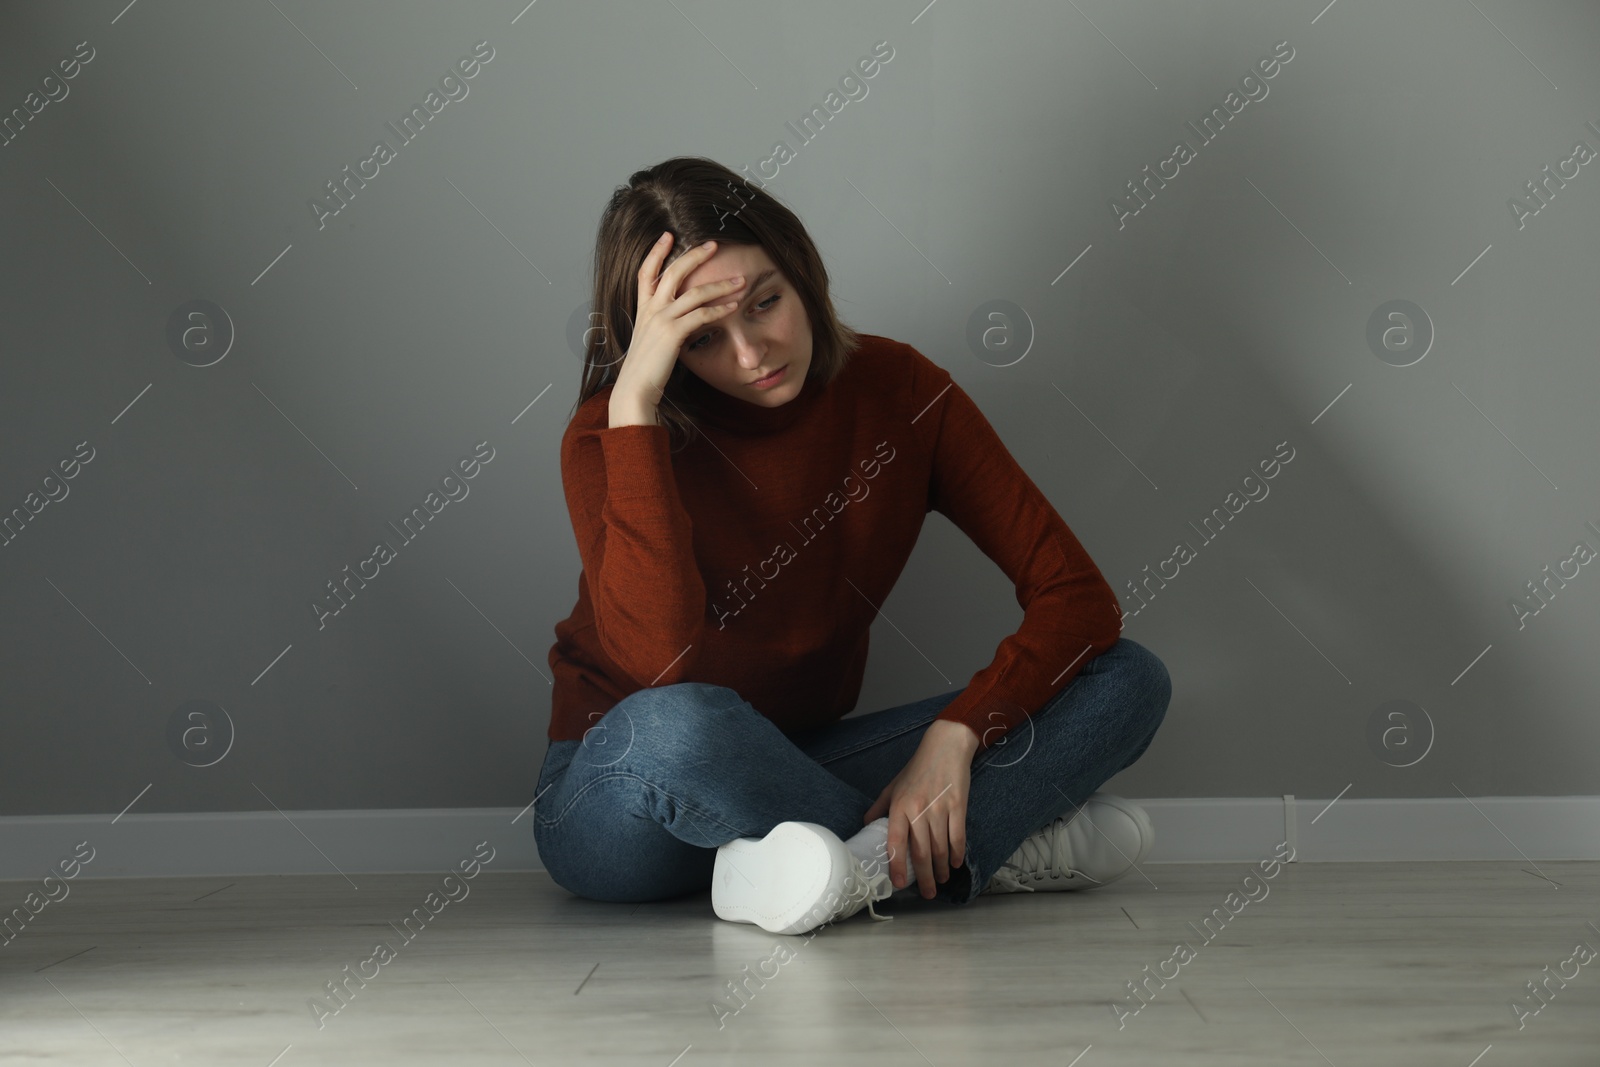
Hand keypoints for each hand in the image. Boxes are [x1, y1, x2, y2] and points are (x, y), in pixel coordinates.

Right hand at [610, 232, 747, 415]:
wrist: (635, 388)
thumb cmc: (645, 368)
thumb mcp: (650, 339)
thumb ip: (661, 324)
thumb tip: (679, 320)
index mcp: (643, 308)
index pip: (646, 271)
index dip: (656, 252)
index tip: (668, 235)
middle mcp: (651, 309)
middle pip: (673, 272)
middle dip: (695, 256)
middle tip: (714, 244)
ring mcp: (661, 320)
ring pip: (694, 292)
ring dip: (720, 284)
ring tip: (740, 280)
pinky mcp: (672, 334)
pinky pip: (701, 315)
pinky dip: (720, 309)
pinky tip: (734, 307)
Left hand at [862, 720, 978, 898]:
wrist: (945, 747)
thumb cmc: (916, 768)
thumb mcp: (892, 786)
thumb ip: (879, 807)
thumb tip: (866, 826)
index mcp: (899, 806)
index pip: (895, 842)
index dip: (897, 865)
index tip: (899, 884)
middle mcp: (918, 810)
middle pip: (921, 852)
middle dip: (924, 877)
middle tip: (927, 893)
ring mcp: (939, 809)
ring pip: (940, 848)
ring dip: (941, 869)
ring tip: (941, 880)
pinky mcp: (958, 806)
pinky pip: (957, 837)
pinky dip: (957, 854)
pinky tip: (955, 863)